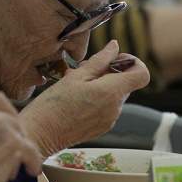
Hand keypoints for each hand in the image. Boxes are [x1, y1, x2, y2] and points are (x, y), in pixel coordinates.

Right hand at [0, 93, 42, 181]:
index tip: (5, 127)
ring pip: (20, 134)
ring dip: (19, 150)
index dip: (3, 114)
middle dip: (15, 129)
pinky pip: (32, 151)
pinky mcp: (13, 142)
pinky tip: (31, 171)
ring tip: (11, 168)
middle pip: (9, 114)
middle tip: (16, 145)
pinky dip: (33, 162)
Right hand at [20, 40, 150, 158]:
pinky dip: (96, 99)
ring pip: (114, 94)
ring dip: (100, 85)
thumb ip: (99, 60)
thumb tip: (114, 47)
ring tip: (74, 84)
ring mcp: (110, 120)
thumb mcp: (75, 76)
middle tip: (83, 69)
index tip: (114, 60)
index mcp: (111, 92)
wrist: (39, 135)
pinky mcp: (101, 128)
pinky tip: (75, 99)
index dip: (132, 63)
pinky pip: (106, 107)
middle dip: (109, 72)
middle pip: (125, 83)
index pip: (142, 74)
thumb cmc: (53, 105)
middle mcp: (116, 108)